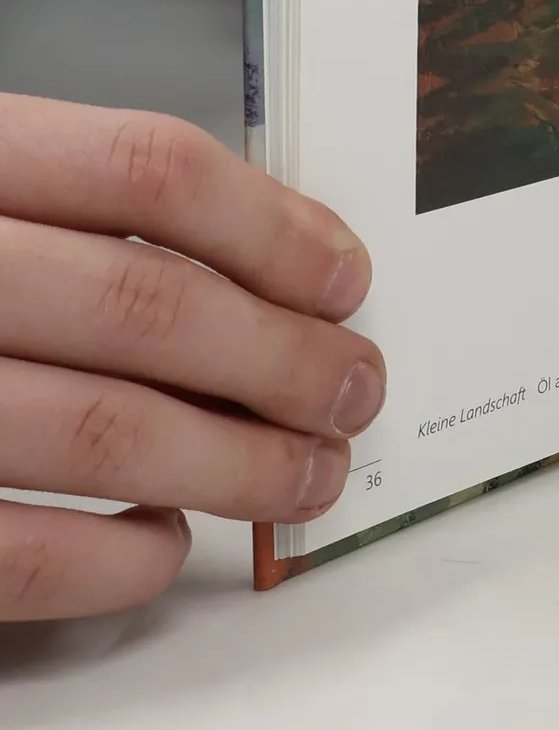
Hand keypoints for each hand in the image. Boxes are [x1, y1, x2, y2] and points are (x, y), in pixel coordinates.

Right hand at [0, 94, 383, 619]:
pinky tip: (164, 541)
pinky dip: (116, 559)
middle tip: (354, 388)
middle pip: (148, 307)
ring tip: (305, 473)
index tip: (343, 276)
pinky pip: (15, 557)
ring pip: (105, 434)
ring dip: (235, 462)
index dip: (271, 224)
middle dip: (283, 358)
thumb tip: (268, 256)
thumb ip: (79, 210)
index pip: (148, 169)